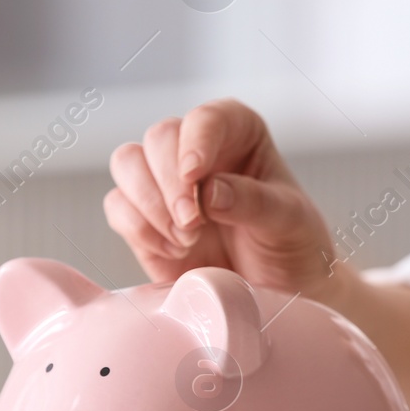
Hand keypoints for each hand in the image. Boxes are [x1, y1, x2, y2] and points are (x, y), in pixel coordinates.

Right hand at [104, 99, 344, 300]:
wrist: (278, 292)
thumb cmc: (291, 245)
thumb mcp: (290, 221)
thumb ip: (254, 202)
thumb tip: (209, 191)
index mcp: (239, 133)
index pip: (208, 117)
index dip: (196, 141)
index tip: (195, 174)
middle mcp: (198, 149)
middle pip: (159, 137)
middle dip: (170, 182)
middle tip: (194, 223)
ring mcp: (166, 182)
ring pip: (127, 162)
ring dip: (149, 203)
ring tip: (187, 240)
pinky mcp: (143, 217)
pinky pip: (117, 206)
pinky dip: (139, 229)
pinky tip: (175, 251)